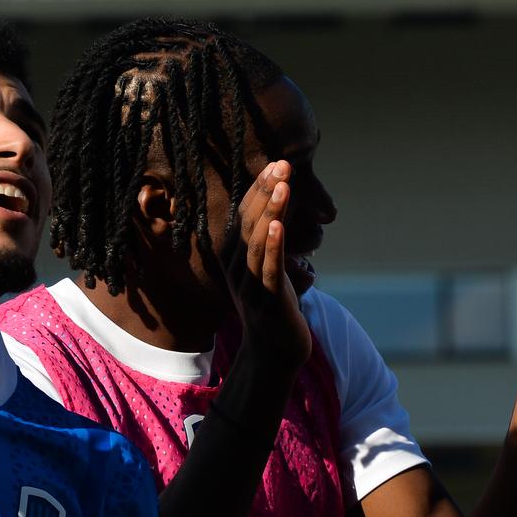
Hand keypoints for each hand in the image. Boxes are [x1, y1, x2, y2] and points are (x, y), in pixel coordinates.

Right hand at [225, 161, 312, 369]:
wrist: (273, 352)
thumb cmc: (273, 306)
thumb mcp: (268, 266)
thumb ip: (270, 237)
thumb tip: (280, 203)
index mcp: (234, 256)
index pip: (244, 214)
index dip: (259, 188)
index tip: (276, 163)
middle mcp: (236, 266)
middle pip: (248, 222)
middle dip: (265, 192)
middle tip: (282, 164)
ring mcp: (249, 283)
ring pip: (256, 241)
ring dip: (269, 211)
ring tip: (282, 186)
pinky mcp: (265, 299)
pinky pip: (267, 269)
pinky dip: (272, 246)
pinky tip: (277, 226)